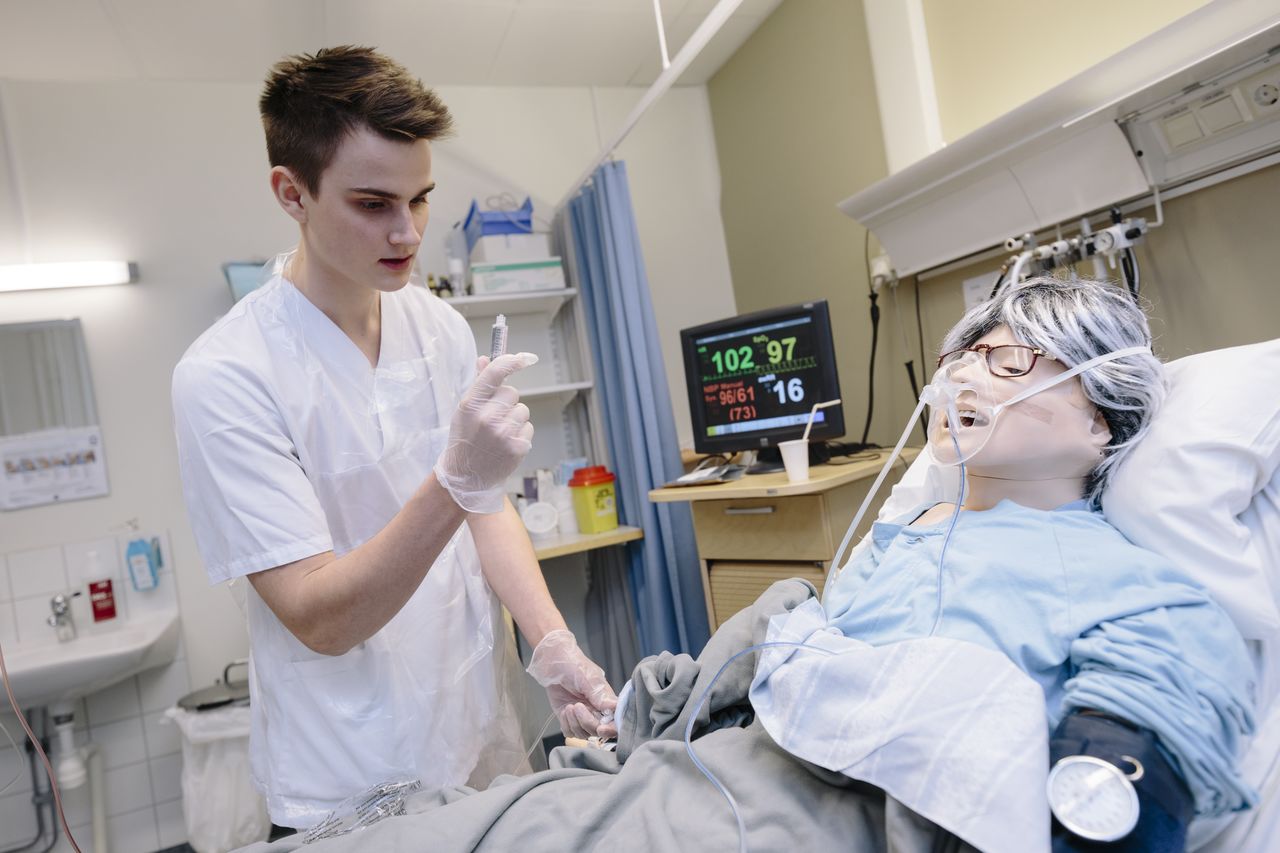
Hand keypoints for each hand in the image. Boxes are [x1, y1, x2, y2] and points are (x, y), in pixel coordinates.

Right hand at [434, 353, 536, 513]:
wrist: (466, 477)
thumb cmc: (465, 440)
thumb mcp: (464, 411)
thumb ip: (478, 384)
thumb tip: (485, 358)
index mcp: (470, 405)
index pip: (494, 374)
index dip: (512, 361)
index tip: (525, 357)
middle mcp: (487, 417)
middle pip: (512, 392)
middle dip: (506, 401)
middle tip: (493, 417)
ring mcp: (504, 433)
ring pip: (522, 410)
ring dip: (514, 418)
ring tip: (498, 433)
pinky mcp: (518, 447)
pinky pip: (528, 427)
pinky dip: (520, 433)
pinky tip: (505, 443)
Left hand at [526, 629, 617, 738]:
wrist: (552, 661)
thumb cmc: (572, 664)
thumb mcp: (587, 678)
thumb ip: (600, 695)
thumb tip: (615, 708)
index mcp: (606, 700)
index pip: (615, 721)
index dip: (610, 729)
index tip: (601, 728)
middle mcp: (596, 710)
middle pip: (597, 731)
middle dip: (587, 722)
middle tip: (577, 706)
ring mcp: (582, 715)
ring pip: (583, 734)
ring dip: (575, 722)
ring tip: (570, 706)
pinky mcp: (568, 717)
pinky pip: (570, 732)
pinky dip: (566, 724)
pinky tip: (565, 710)